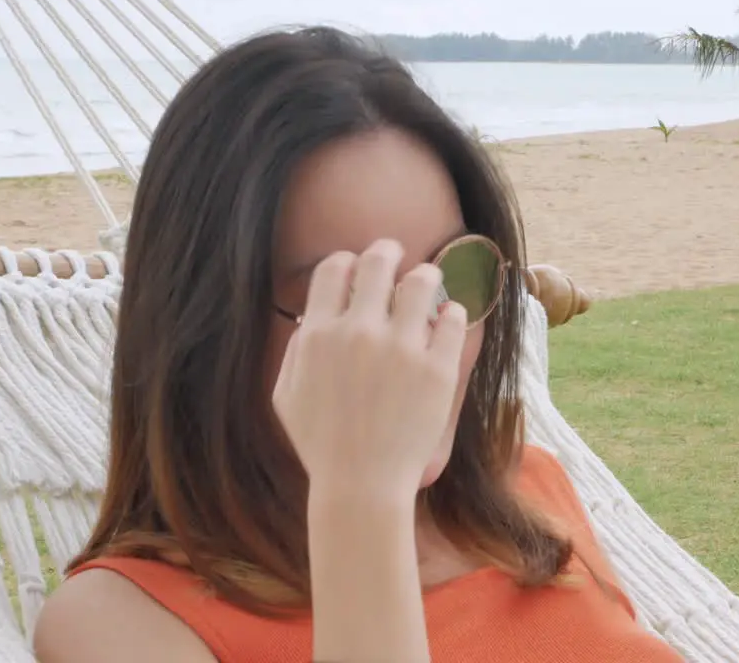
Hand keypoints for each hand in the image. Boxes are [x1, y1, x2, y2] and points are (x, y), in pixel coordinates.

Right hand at [271, 239, 468, 499]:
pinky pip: (453, 319)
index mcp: (320, 334)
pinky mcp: (438, 368)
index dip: (348, 262)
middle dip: (388, 253)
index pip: (335, 268)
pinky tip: (447, 319)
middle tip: (397, 258)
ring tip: (430, 282)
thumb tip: (312, 318)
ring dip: (426, 276)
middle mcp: (360, 332)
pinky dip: (450, 314)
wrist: (361, 485)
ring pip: (422, 281)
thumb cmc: (321, 445)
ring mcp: (402, 348)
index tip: (359, 269)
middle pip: (378, 263)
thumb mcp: (286, 396)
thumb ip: (297, 350)